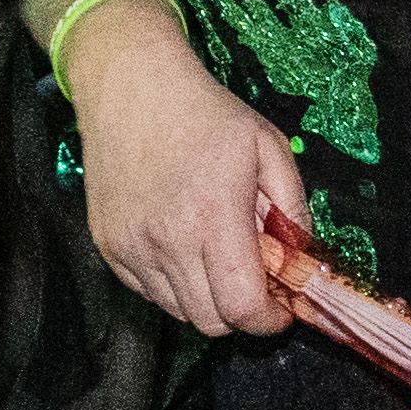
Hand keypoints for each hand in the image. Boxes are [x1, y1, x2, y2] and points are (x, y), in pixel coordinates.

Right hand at [62, 5, 303, 335]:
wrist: (132, 87)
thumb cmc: (208, 114)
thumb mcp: (270, 147)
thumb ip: (294, 209)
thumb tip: (302, 261)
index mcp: (214, 216)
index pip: (241, 307)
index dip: (268, 320)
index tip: (282, 308)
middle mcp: (167, 242)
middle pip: (210, 322)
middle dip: (241, 313)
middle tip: (254, 280)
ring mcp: (131, 248)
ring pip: (178, 312)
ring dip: (206, 299)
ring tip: (218, 258)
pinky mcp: (108, 246)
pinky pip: (148, 292)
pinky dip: (173, 285)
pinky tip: (184, 246)